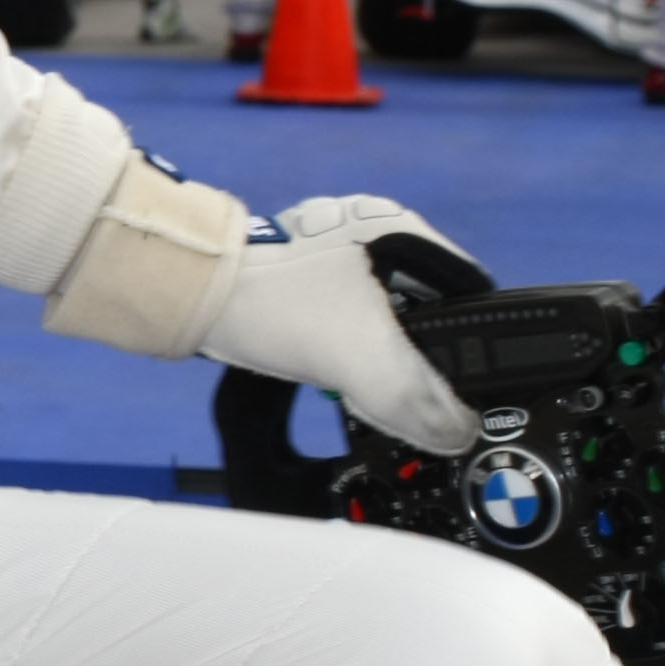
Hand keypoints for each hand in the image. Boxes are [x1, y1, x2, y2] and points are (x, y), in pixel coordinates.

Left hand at [204, 196, 486, 455]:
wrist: (188, 293)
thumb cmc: (274, 304)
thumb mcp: (370, 365)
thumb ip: (426, 407)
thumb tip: (455, 433)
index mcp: (403, 232)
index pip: (471, 296)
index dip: (476, 347)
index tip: (471, 388)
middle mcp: (369, 232)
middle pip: (426, 313)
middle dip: (424, 361)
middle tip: (421, 400)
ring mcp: (329, 251)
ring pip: (381, 321)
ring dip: (381, 361)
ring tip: (375, 394)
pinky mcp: (296, 274)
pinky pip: (341, 322)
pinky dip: (344, 353)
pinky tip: (337, 380)